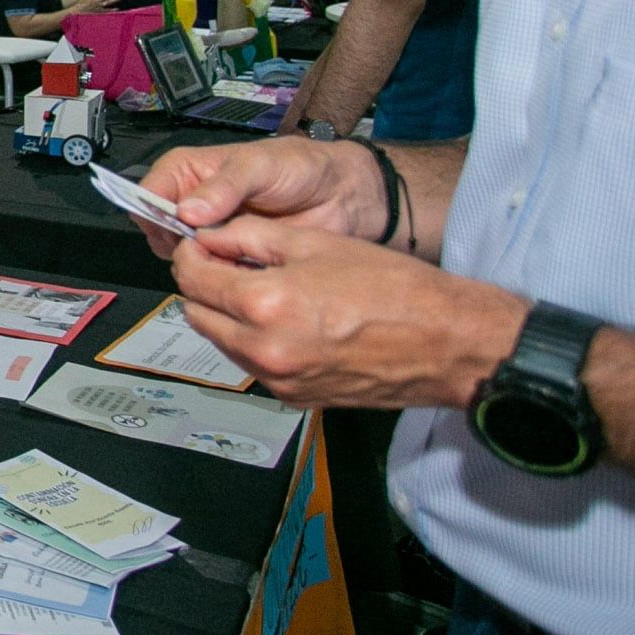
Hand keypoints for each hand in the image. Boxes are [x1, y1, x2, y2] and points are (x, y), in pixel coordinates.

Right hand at [133, 138, 383, 257]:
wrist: (343, 196)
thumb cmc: (301, 167)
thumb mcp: (260, 166)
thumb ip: (224, 186)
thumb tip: (185, 212)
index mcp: (188, 172)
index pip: (148, 194)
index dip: (154, 214)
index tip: (175, 230)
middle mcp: (192, 204)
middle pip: (159, 231)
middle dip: (178, 244)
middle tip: (208, 249)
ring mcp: (210, 234)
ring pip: (183, 257)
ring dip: (201, 264)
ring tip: (231, 259)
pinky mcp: (231, 259)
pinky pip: (212, 275)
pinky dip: (221, 278)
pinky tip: (241, 271)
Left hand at [171, 217, 526, 409]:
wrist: (444, 342)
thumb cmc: (393, 289)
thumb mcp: (316, 242)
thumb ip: (251, 238)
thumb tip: (212, 236)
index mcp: (264, 305)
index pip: (192, 278)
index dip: (191, 254)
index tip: (201, 244)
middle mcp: (263, 349)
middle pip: (196, 313)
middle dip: (203, 285)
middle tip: (227, 264)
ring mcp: (277, 379)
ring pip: (221, 341)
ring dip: (225, 315)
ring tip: (260, 290)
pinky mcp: (293, 397)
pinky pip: (252, 364)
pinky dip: (253, 341)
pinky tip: (284, 321)